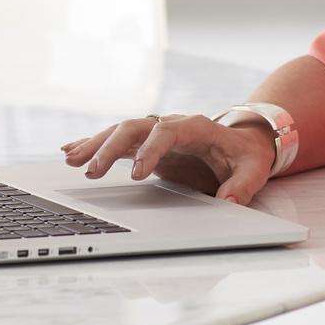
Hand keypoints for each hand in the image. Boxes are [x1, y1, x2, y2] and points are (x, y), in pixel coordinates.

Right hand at [60, 112, 276, 204]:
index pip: (168, 132)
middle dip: (112, 147)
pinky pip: (117, 140)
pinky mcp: (147, 143)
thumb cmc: (248, 156)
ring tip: (70, 159)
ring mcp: (156, 132)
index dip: (151, 149)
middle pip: (135, 127)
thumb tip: (228, 201)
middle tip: (92, 170)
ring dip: (95, 144)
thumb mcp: (254, 169)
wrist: (245, 141)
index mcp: (197, 127)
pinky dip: (94, 143)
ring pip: (121, 131)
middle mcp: (171, 124)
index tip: (137, 174)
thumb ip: (243, 185)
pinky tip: (70, 149)